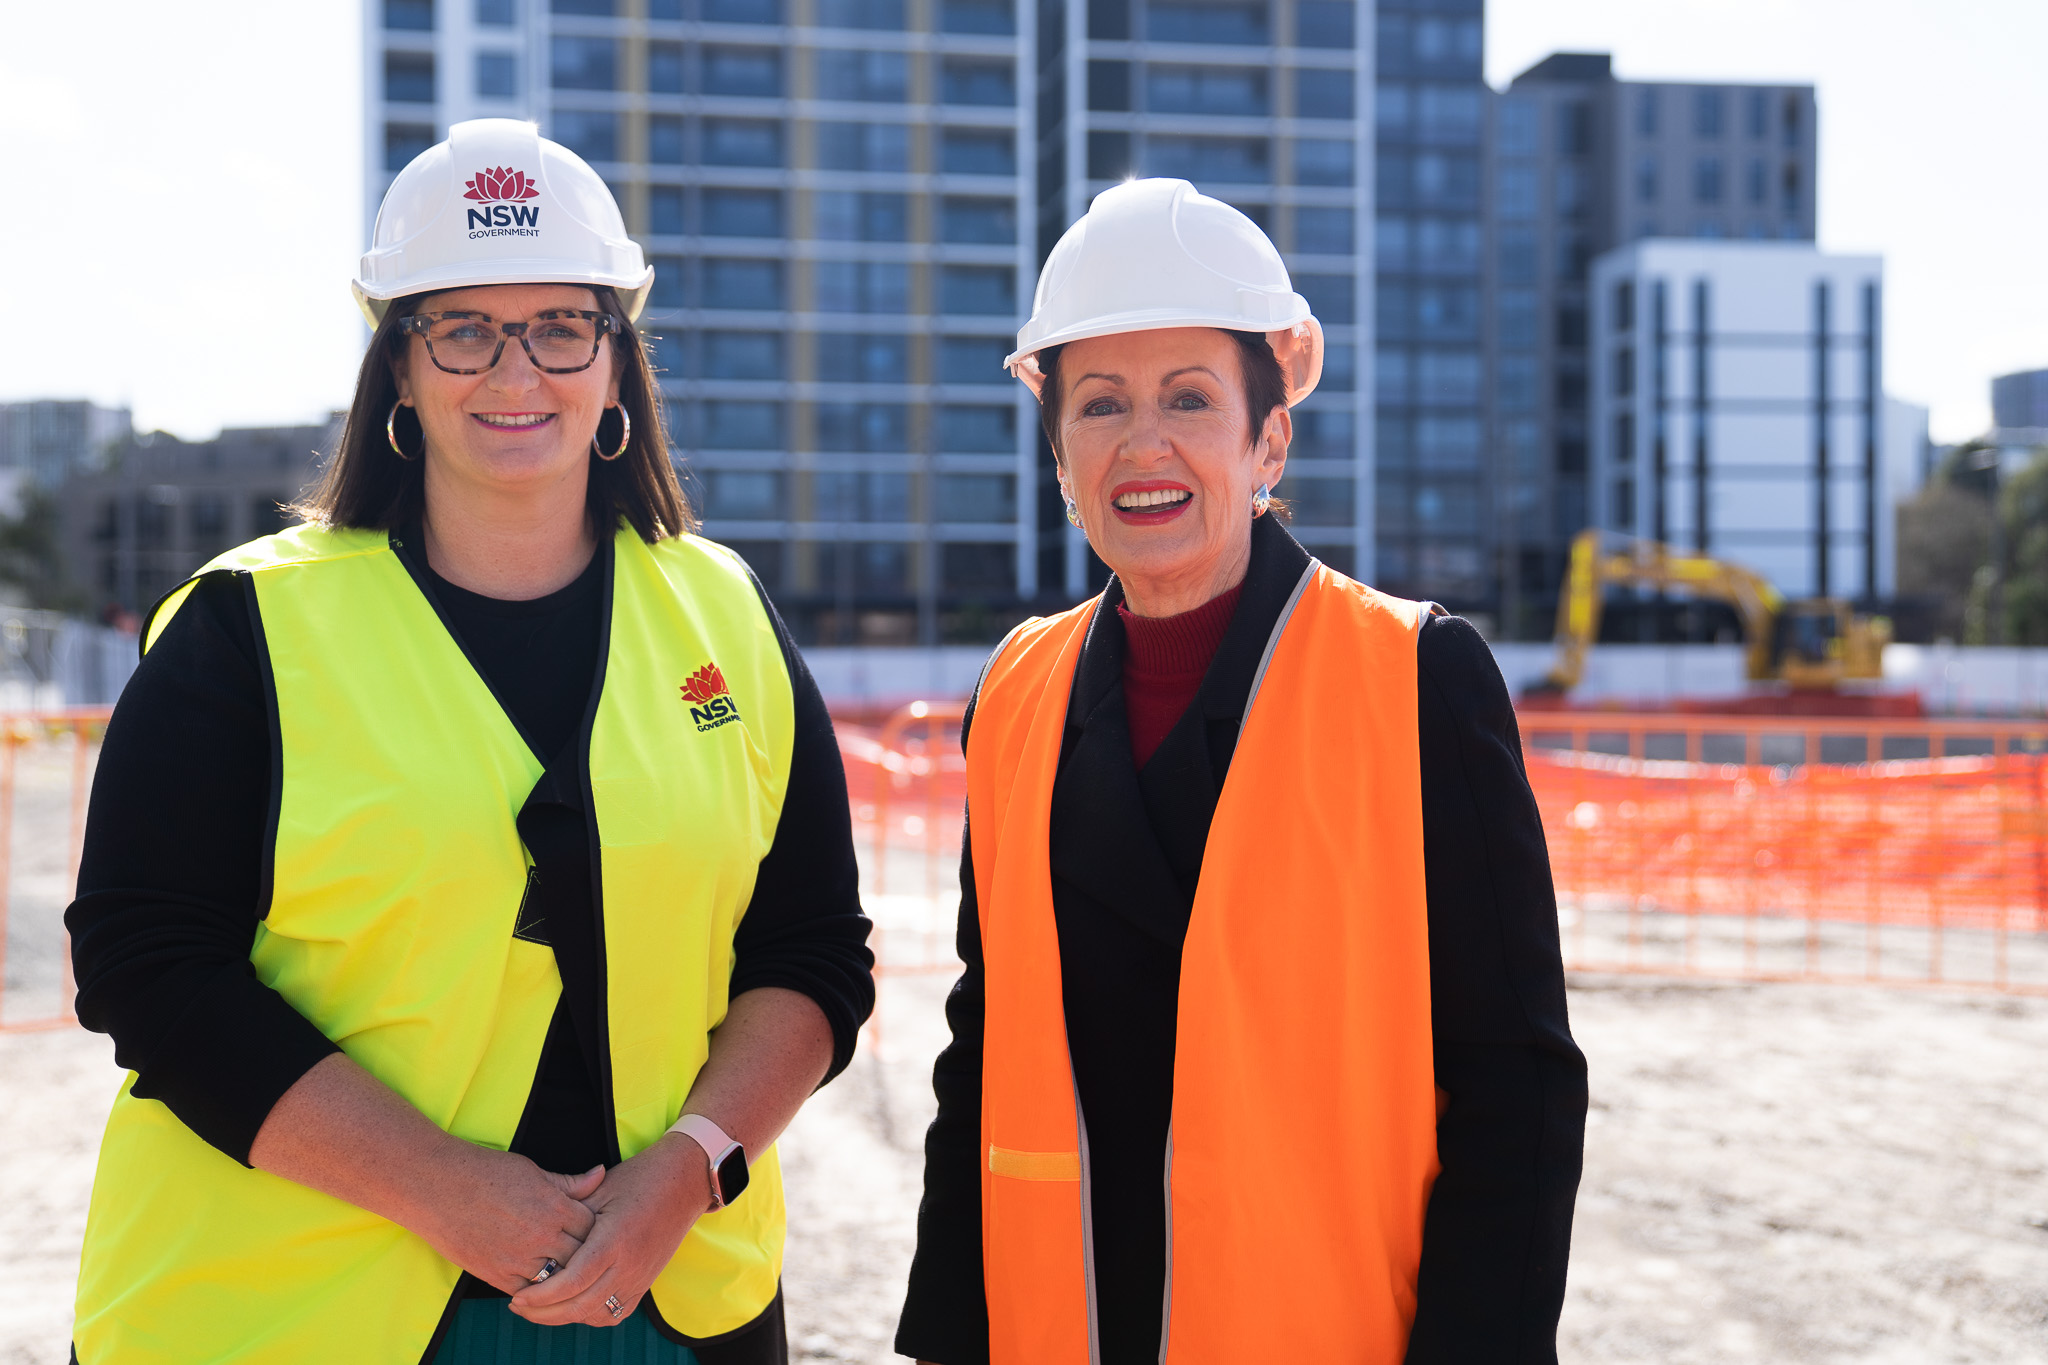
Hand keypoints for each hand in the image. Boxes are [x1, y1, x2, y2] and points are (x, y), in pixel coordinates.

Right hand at [407, 1146, 604, 1293]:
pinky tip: (540, 1283)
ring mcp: (519, 1258)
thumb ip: (568, 1182)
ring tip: (565, 1269)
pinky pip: (528, 1292)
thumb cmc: (485, 1172)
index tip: (592, 1228)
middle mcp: (541, 1235)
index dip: (596, 1228)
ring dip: (563, 1275)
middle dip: (586, 1254)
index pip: (593, 1227)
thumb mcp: (533, 1170)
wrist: (437, 1186)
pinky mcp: (496, 1275)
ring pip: (558, 1279)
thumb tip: (600, 1174)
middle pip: (581, 1256)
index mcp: (554, 1206)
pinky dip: (537, 1290)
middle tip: (584, 1253)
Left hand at [510, 1133, 712, 1326]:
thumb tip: (540, 1235)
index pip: (572, 1282)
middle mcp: (629, 1266)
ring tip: (540, 1309)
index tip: (518, 1297)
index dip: (542, 1295)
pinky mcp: (646, 1282)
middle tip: (519, 1307)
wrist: (686, 1181)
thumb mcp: (601, 1189)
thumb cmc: (642, 1178)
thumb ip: (571, 1213)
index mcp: (614, 1241)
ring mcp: (640, 1277)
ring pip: (597, 1314)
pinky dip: (591, 1315)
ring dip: (565, 1317)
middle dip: (544, 1313)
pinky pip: (615, 1313)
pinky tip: (573, 1307)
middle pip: (580, 1306)